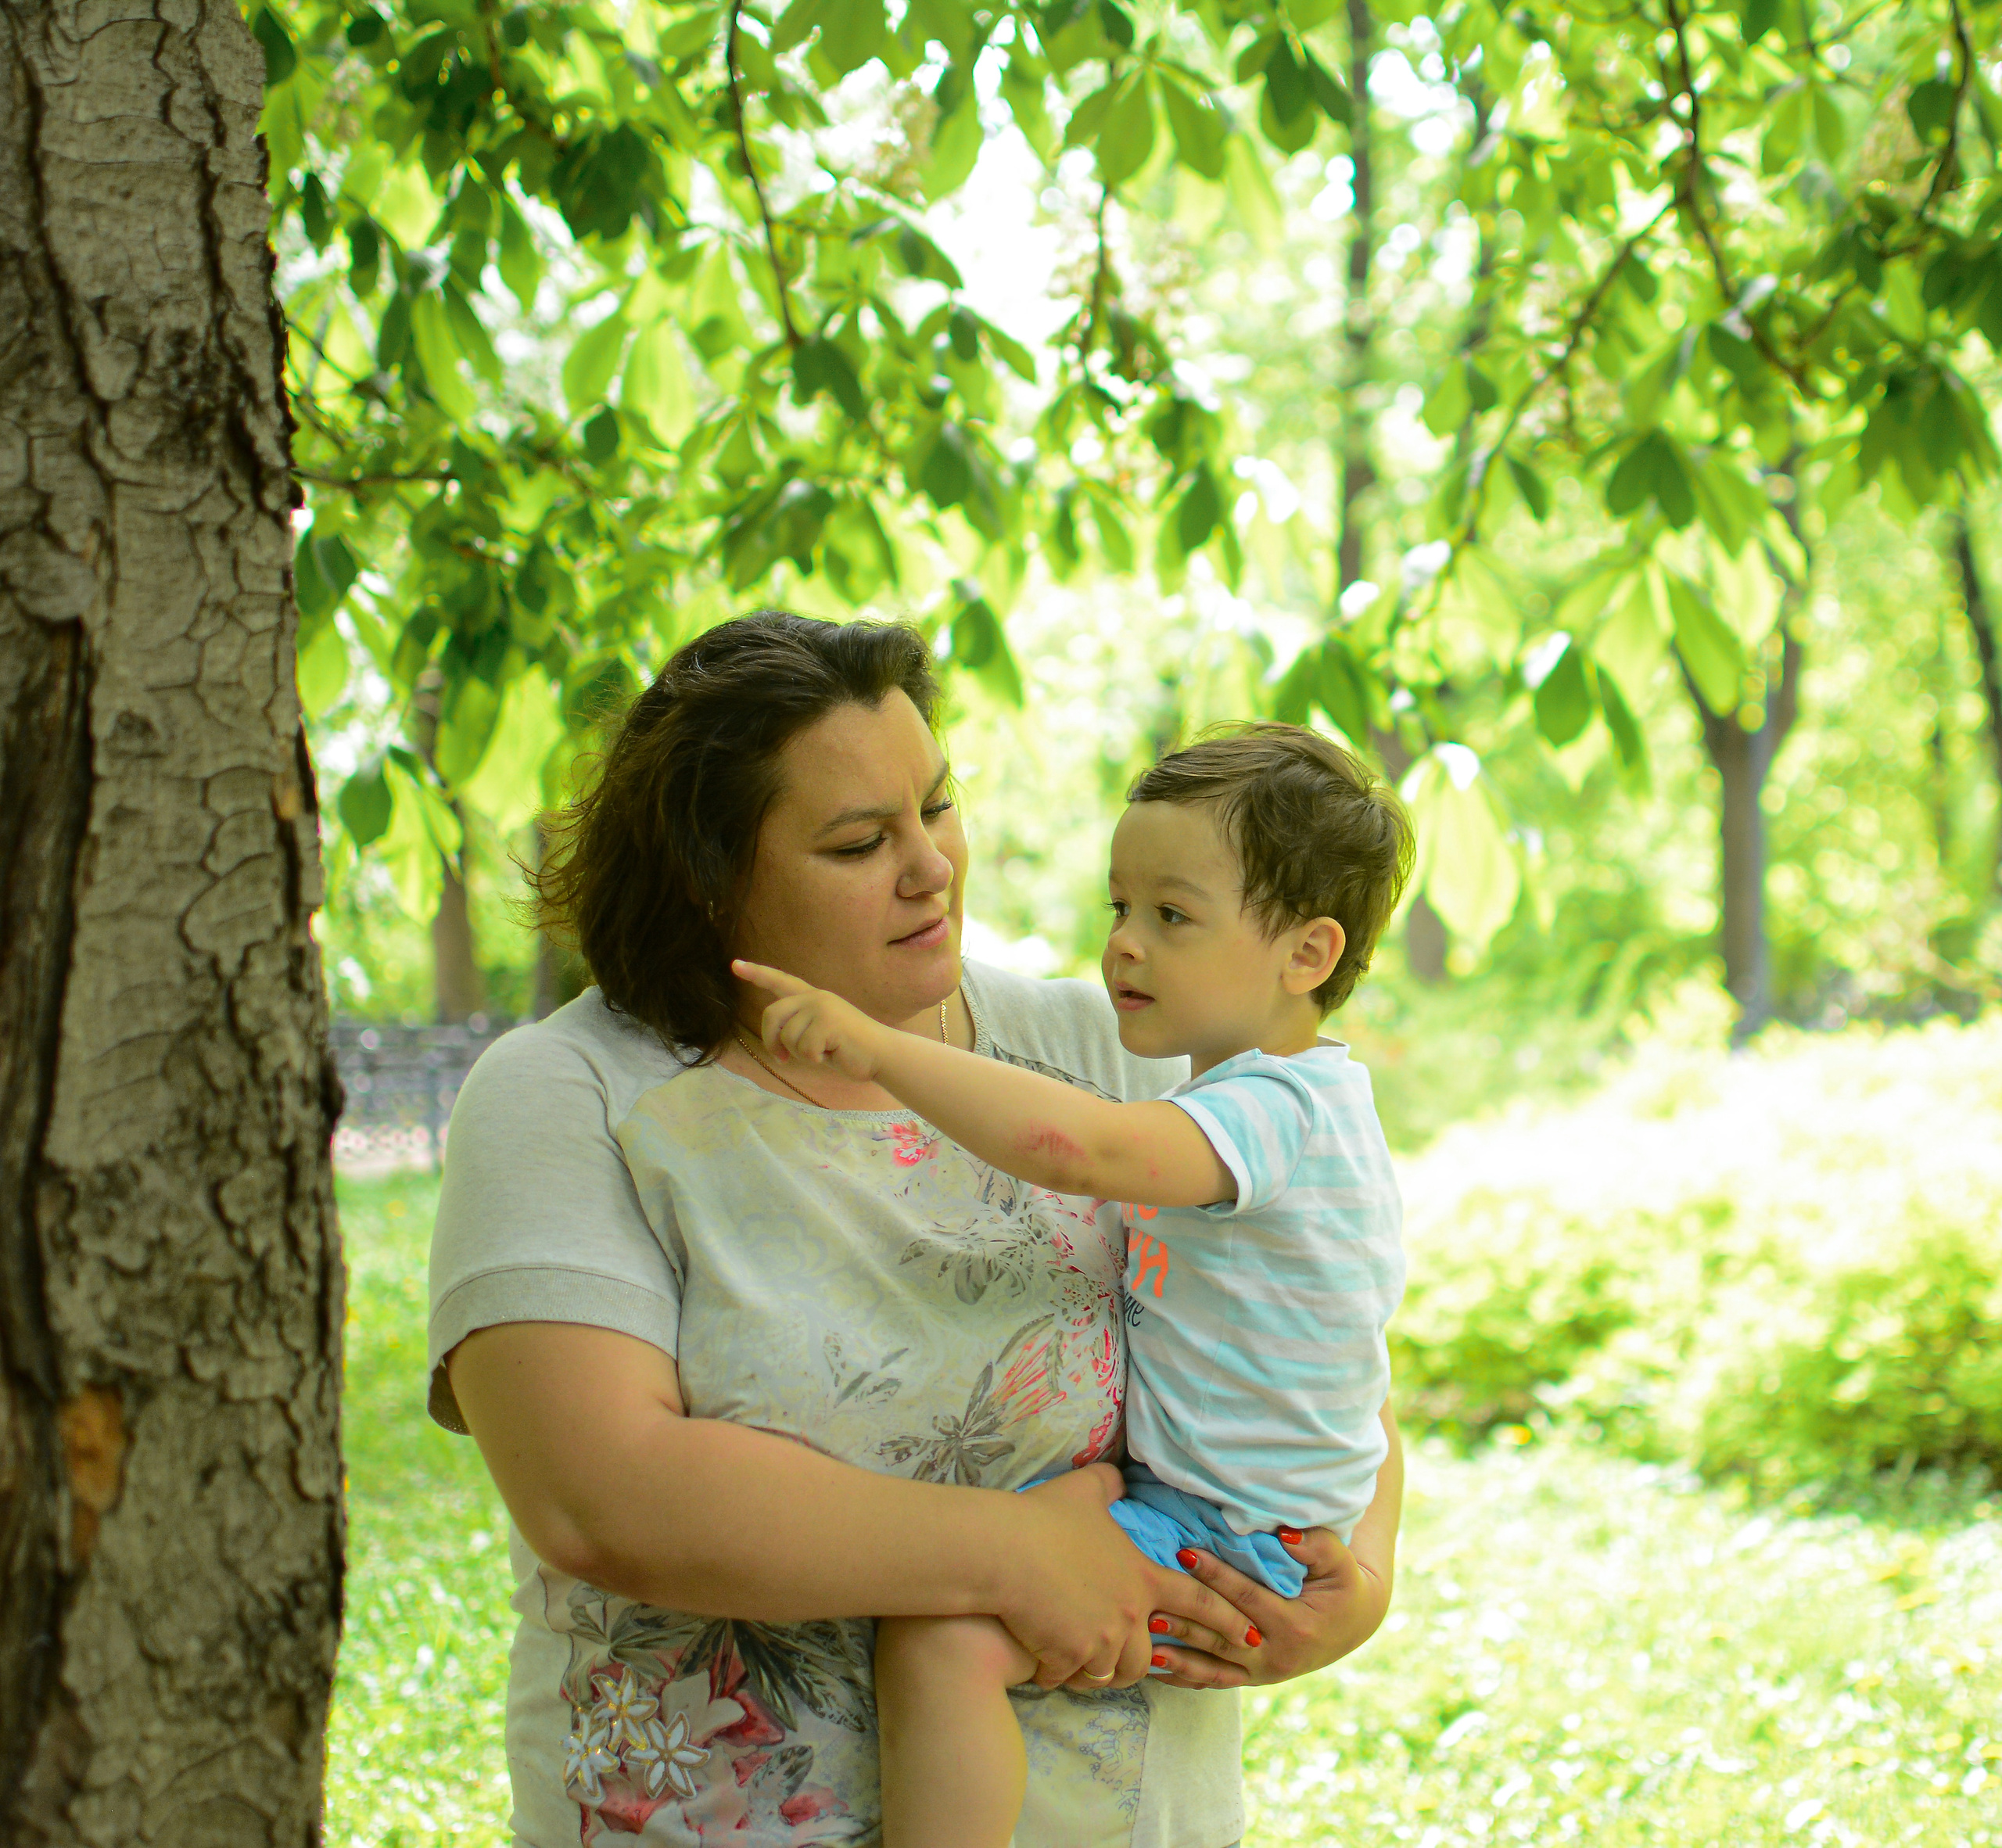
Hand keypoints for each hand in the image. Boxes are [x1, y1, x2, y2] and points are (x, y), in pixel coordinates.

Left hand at [732, 960, 887, 1081]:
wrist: (882, 1053)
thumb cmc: (849, 1049)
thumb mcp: (819, 1034)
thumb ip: (798, 1028)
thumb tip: (776, 1044)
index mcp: (812, 998)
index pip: (780, 981)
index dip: (757, 974)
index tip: (735, 965)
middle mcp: (815, 997)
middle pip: (771, 1014)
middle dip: (771, 1040)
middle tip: (782, 1058)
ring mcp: (822, 1007)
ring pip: (787, 1037)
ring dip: (801, 1054)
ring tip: (824, 1052)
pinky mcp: (828, 1021)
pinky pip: (803, 1048)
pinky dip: (814, 1059)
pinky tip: (832, 1055)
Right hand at [997, 1466, 1252, 1691]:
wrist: (1004, 1551)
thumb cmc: (1043, 1517)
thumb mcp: (1084, 1489)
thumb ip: (1109, 1485)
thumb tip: (1119, 1476)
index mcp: (1142, 1575)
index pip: (1198, 1601)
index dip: (1227, 1620)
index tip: (1250, 1638)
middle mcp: (1130, 1613)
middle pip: (1151, 1655)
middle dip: (1147, 1662)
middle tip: (1140, 1665)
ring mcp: (1101, 1639)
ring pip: (1113, 1672)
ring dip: (1100, 1671)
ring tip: (1084, 1663)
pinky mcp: (1069, 1657)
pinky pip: (1069, 1677)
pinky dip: (1059, 1673)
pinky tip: (1045, 1663)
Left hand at [1147, 1524, 1392, 1689]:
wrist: (1351, 1623)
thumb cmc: (1342, 1585)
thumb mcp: (1341, 1563)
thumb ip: (1317, 1547)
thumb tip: (1285, 1534)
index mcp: (1297, 1627)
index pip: (1247, 1598)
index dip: (1216, 1576)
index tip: (1184, 1552)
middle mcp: (1276, 1656)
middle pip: (1222, 1636)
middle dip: (1185, 1617)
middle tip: (1149, 1599)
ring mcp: (1262, 1673)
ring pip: (1213, 1665)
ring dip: (1178, 1653)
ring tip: (1145, 1639)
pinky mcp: (1251, 1679)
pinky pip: (1213, 1680)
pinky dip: (1184, 1675)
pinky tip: (1154, 1666)